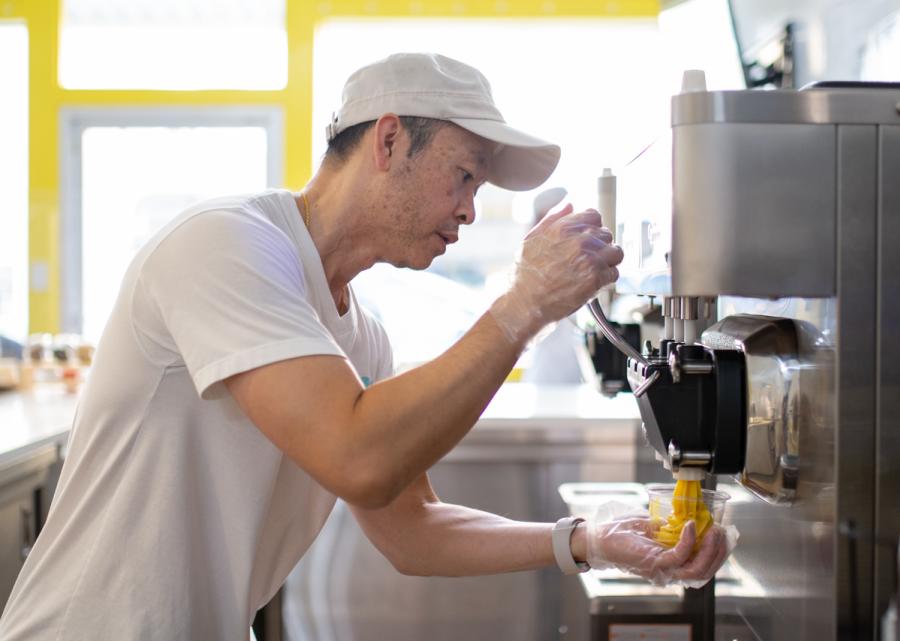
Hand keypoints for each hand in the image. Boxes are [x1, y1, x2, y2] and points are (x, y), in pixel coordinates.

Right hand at [490, 204, 623, 342]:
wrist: (526, 302)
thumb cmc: (526, 274)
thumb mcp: (532, 239)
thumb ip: (553, 219)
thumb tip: (570, 204)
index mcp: (563, 228)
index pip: (594, 216)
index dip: (592, 227)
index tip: (587, 238)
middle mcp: (579, 241)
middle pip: (607, 234)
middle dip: (599, 246)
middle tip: (587, 259)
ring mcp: (590, 260)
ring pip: (616, 252)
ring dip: (608, 261)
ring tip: (593, 269)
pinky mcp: (595, 279)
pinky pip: (614, 273)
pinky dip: (606, 279)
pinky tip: (592, 282)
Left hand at [587, 516, 729, 586]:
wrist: (599, 538)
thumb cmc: (622, 533)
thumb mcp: (653, 526)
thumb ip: (671, 526)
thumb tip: (686, 517)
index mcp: (671, 565)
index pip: (703, 567)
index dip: (719, 554)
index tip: (726, 536)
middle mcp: (669, 572)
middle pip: (705, 572)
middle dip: (719, 553)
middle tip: (723, 532)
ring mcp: (662, 570)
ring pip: (697, 570)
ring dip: (709, 549)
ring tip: (713, 530)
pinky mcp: (654, 564)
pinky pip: (679, 557)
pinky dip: (689, 541)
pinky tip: (691, 526)